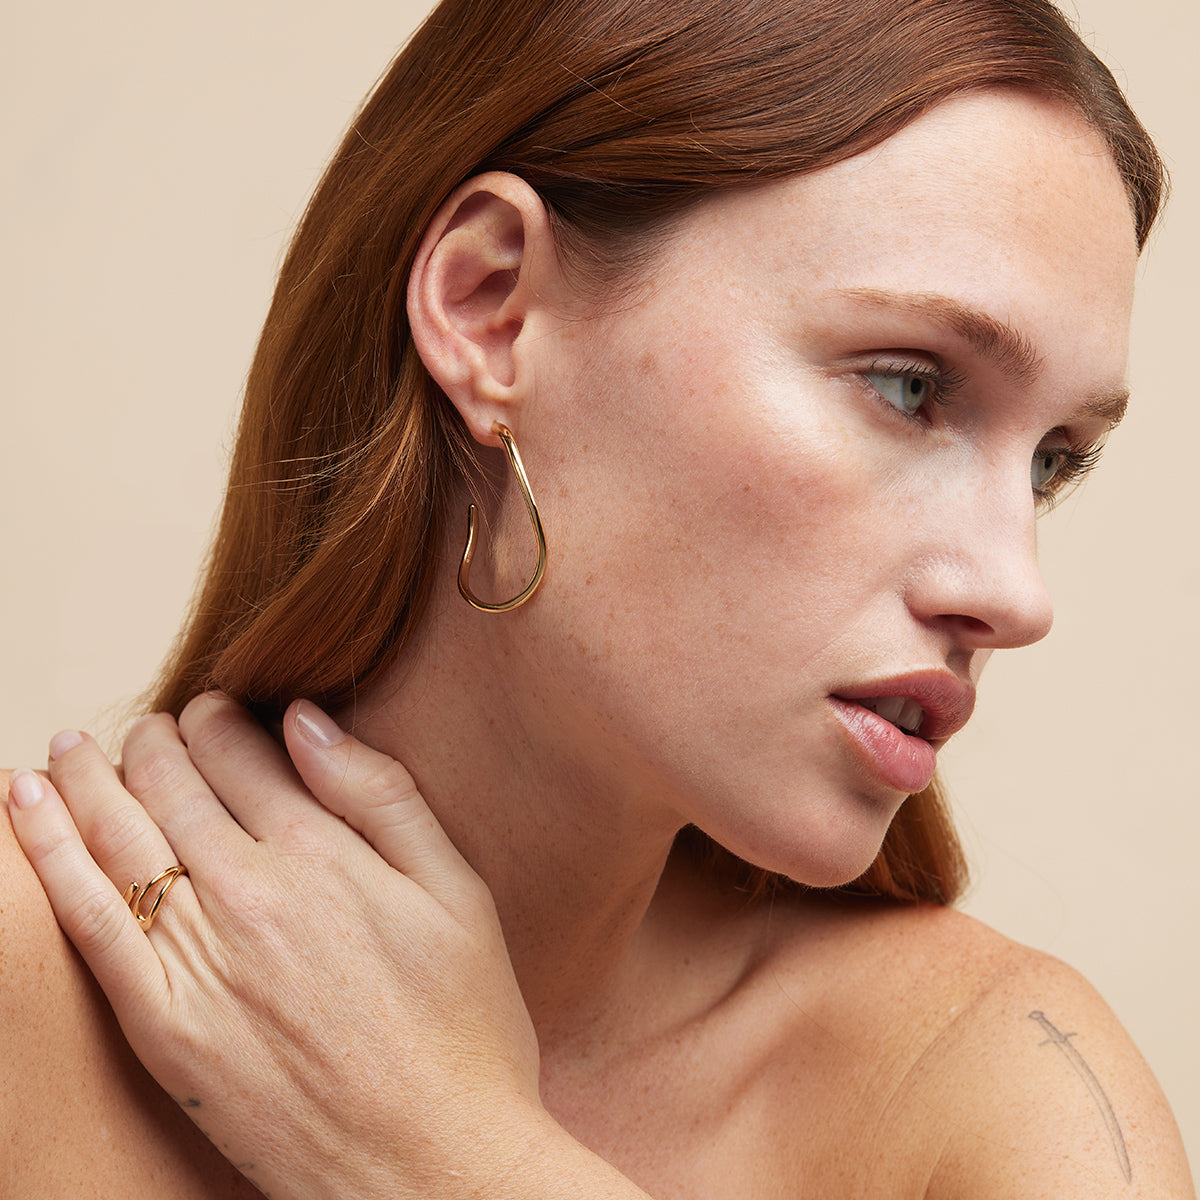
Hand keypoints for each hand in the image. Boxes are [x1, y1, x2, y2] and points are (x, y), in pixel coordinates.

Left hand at [7, 694, 550, 1199]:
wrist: (431, 1165)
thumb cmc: (461, 1027)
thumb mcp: (458, 892)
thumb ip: (383, 795)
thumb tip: (307, 719)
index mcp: (324, 853)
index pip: (242, 752)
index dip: (221, 718)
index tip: (215, 709)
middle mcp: (250, 892)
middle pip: (173, 782)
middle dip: (155, 738)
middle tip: (152, 727)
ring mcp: (198, 959)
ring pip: (118, 833)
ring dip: (88, 774)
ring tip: (74, 746)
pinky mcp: (160, 1025)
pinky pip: (87, 917)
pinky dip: (47, 848)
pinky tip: (26, 801)